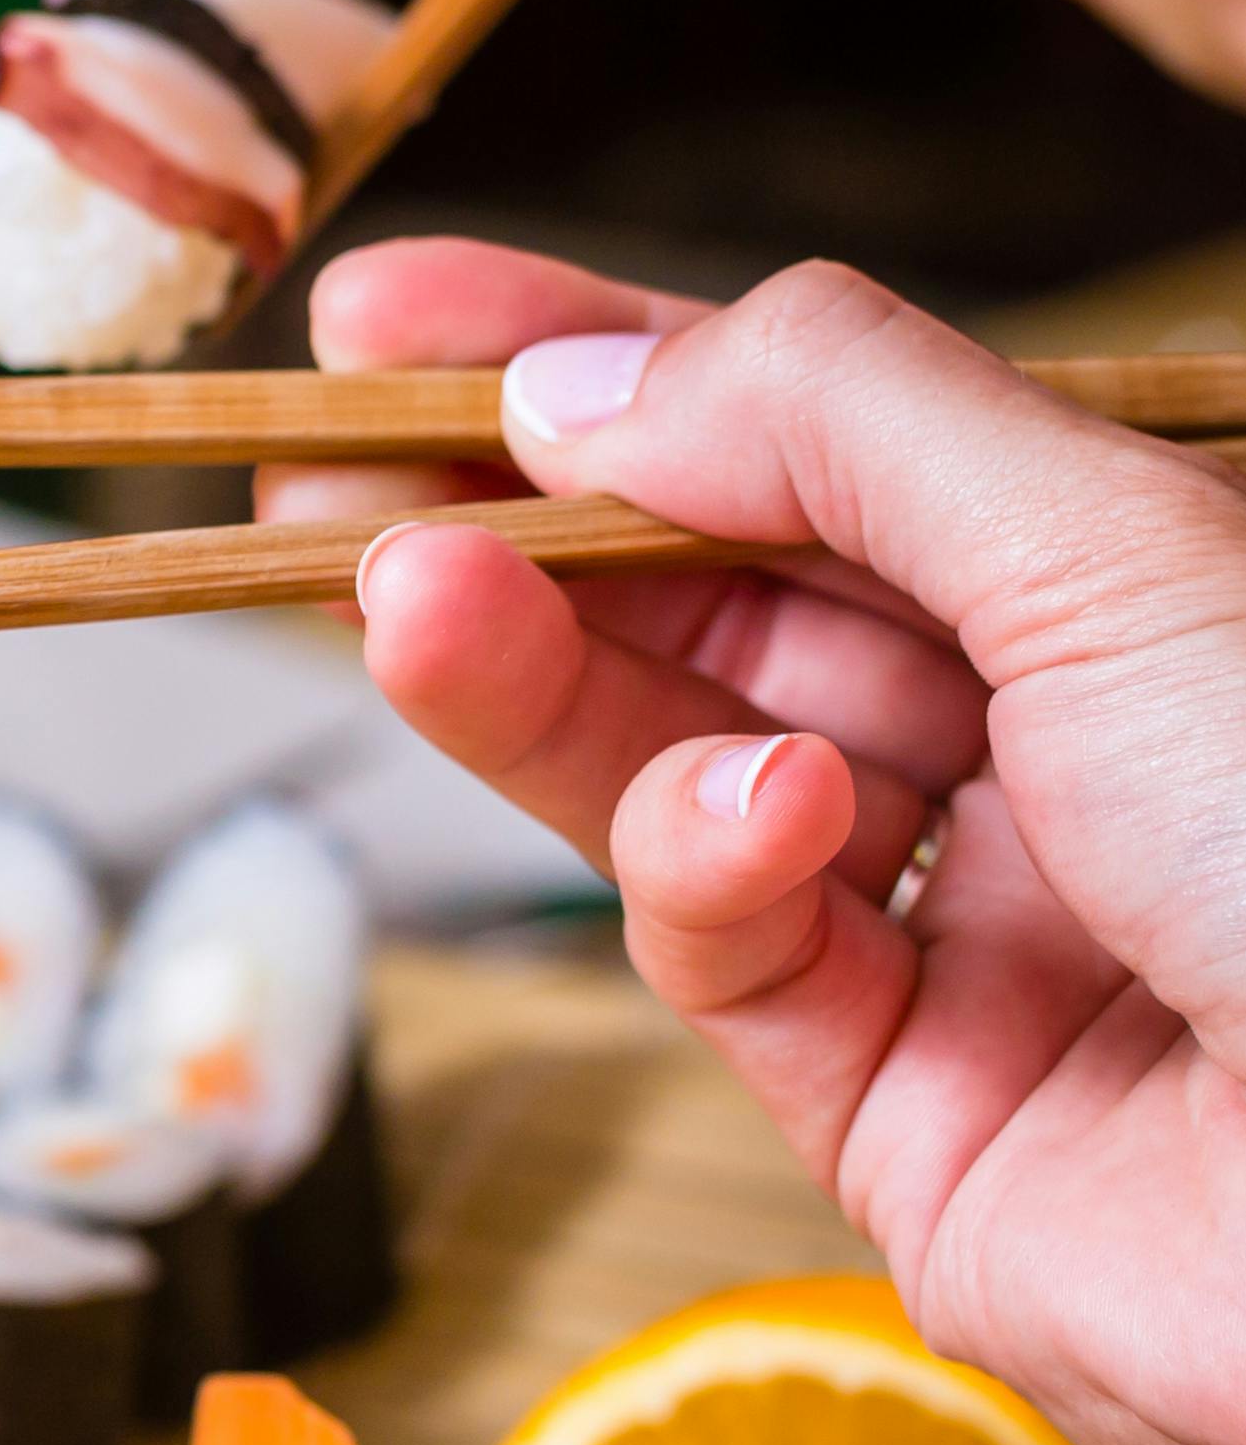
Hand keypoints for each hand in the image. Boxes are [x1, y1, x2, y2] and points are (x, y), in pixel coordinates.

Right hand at [274, 236, 1245, 1444]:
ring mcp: (977, 932)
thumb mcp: (1109, 545)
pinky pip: (739, 959)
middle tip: (312, 475)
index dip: (601, 360)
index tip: (388, 328)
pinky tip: (747, 825)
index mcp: (1131, 581)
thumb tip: (587, 373)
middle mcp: (1059, 746)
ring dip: (536, 680)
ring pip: (685, 769)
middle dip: (515, 526)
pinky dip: (705, 874)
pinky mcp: (906, 1116)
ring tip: (405, 598)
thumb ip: (831, 423)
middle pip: (719, 602)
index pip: (818, 432)